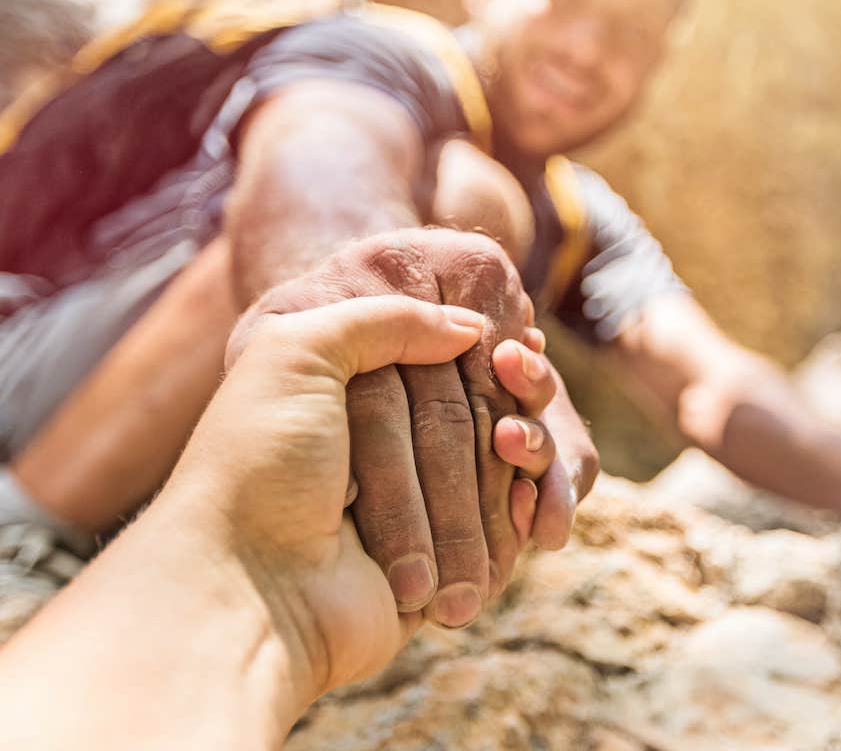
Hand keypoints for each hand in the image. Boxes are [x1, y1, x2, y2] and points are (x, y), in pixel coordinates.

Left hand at [228, 228, 597, 625]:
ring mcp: (411, 508)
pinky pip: (498, 534)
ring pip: (492, 472)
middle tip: (515, 401)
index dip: (480, 353)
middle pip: (471, 417)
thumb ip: (383, 318)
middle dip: (502, 407)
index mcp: (346, 396)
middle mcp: (377, 449)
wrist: (245, 586)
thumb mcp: (299, 351)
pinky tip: (530, 501)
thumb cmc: (262, 460)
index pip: (437, 363)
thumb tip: (466, 325)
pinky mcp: (438, 564)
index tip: (517, 343)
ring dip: (516, 459)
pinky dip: (517, 516)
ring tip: (518, 443)